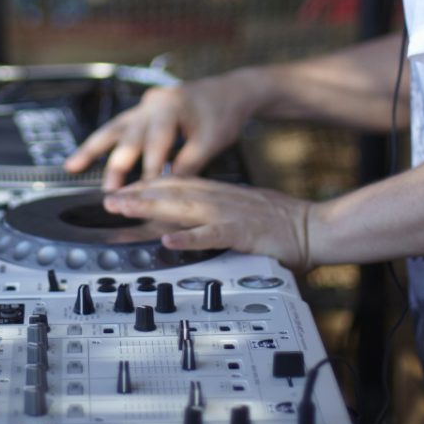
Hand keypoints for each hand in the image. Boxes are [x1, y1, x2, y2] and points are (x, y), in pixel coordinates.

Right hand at [63, 76, 251, 190]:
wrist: (230, 91)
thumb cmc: (222, 113)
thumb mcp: (211, 142)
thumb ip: (188, 164)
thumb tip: (167, 189)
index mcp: (172, 106)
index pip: (157, 143)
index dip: (151, 170)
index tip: (144, 193)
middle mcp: (153, 103)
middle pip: (130, 136)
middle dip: (119, 165)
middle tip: (110, 190)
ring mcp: (144, 106)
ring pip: (114, 128)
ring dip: (93, 149)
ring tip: (73, 166)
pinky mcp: (141, 112)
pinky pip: (116, 128)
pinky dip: (99, 143)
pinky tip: (81, 158)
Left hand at [103, 177, 312, 271]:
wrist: (314, 227)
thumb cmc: (280, 223)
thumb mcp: (240, 210)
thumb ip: (213, 211)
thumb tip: (187, 216)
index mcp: (219, 192)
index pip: (174, 183)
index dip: (145, 185)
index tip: (121, 190)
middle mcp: (220, 198)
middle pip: (170, 191)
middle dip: (137, 194)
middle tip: (109, 198)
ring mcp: (230, 214)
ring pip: (182, 207)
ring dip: (150, 206)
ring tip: (123, 209)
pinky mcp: (243, 233)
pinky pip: (211, 235)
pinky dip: (188, 237)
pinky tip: (168, 240)